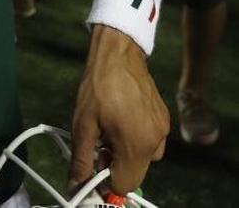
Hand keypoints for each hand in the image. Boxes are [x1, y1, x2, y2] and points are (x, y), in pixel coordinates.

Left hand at [69, 25, 167, 196]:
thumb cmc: (97, 86)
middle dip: (115, 164)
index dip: (106, 180)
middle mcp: (156, 142)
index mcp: (136, 146)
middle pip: (135, 172)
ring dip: (126, 151)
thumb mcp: (82, 123)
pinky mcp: (164, 118)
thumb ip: (82, 158)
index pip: (125, 184)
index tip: (94, 165)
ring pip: (144, 157)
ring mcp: (163, 130)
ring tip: (108, 127)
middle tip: (98, 142)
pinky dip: (136, 138)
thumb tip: (76, 185)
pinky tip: (121, 119)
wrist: (118, 53)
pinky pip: (150, 140)